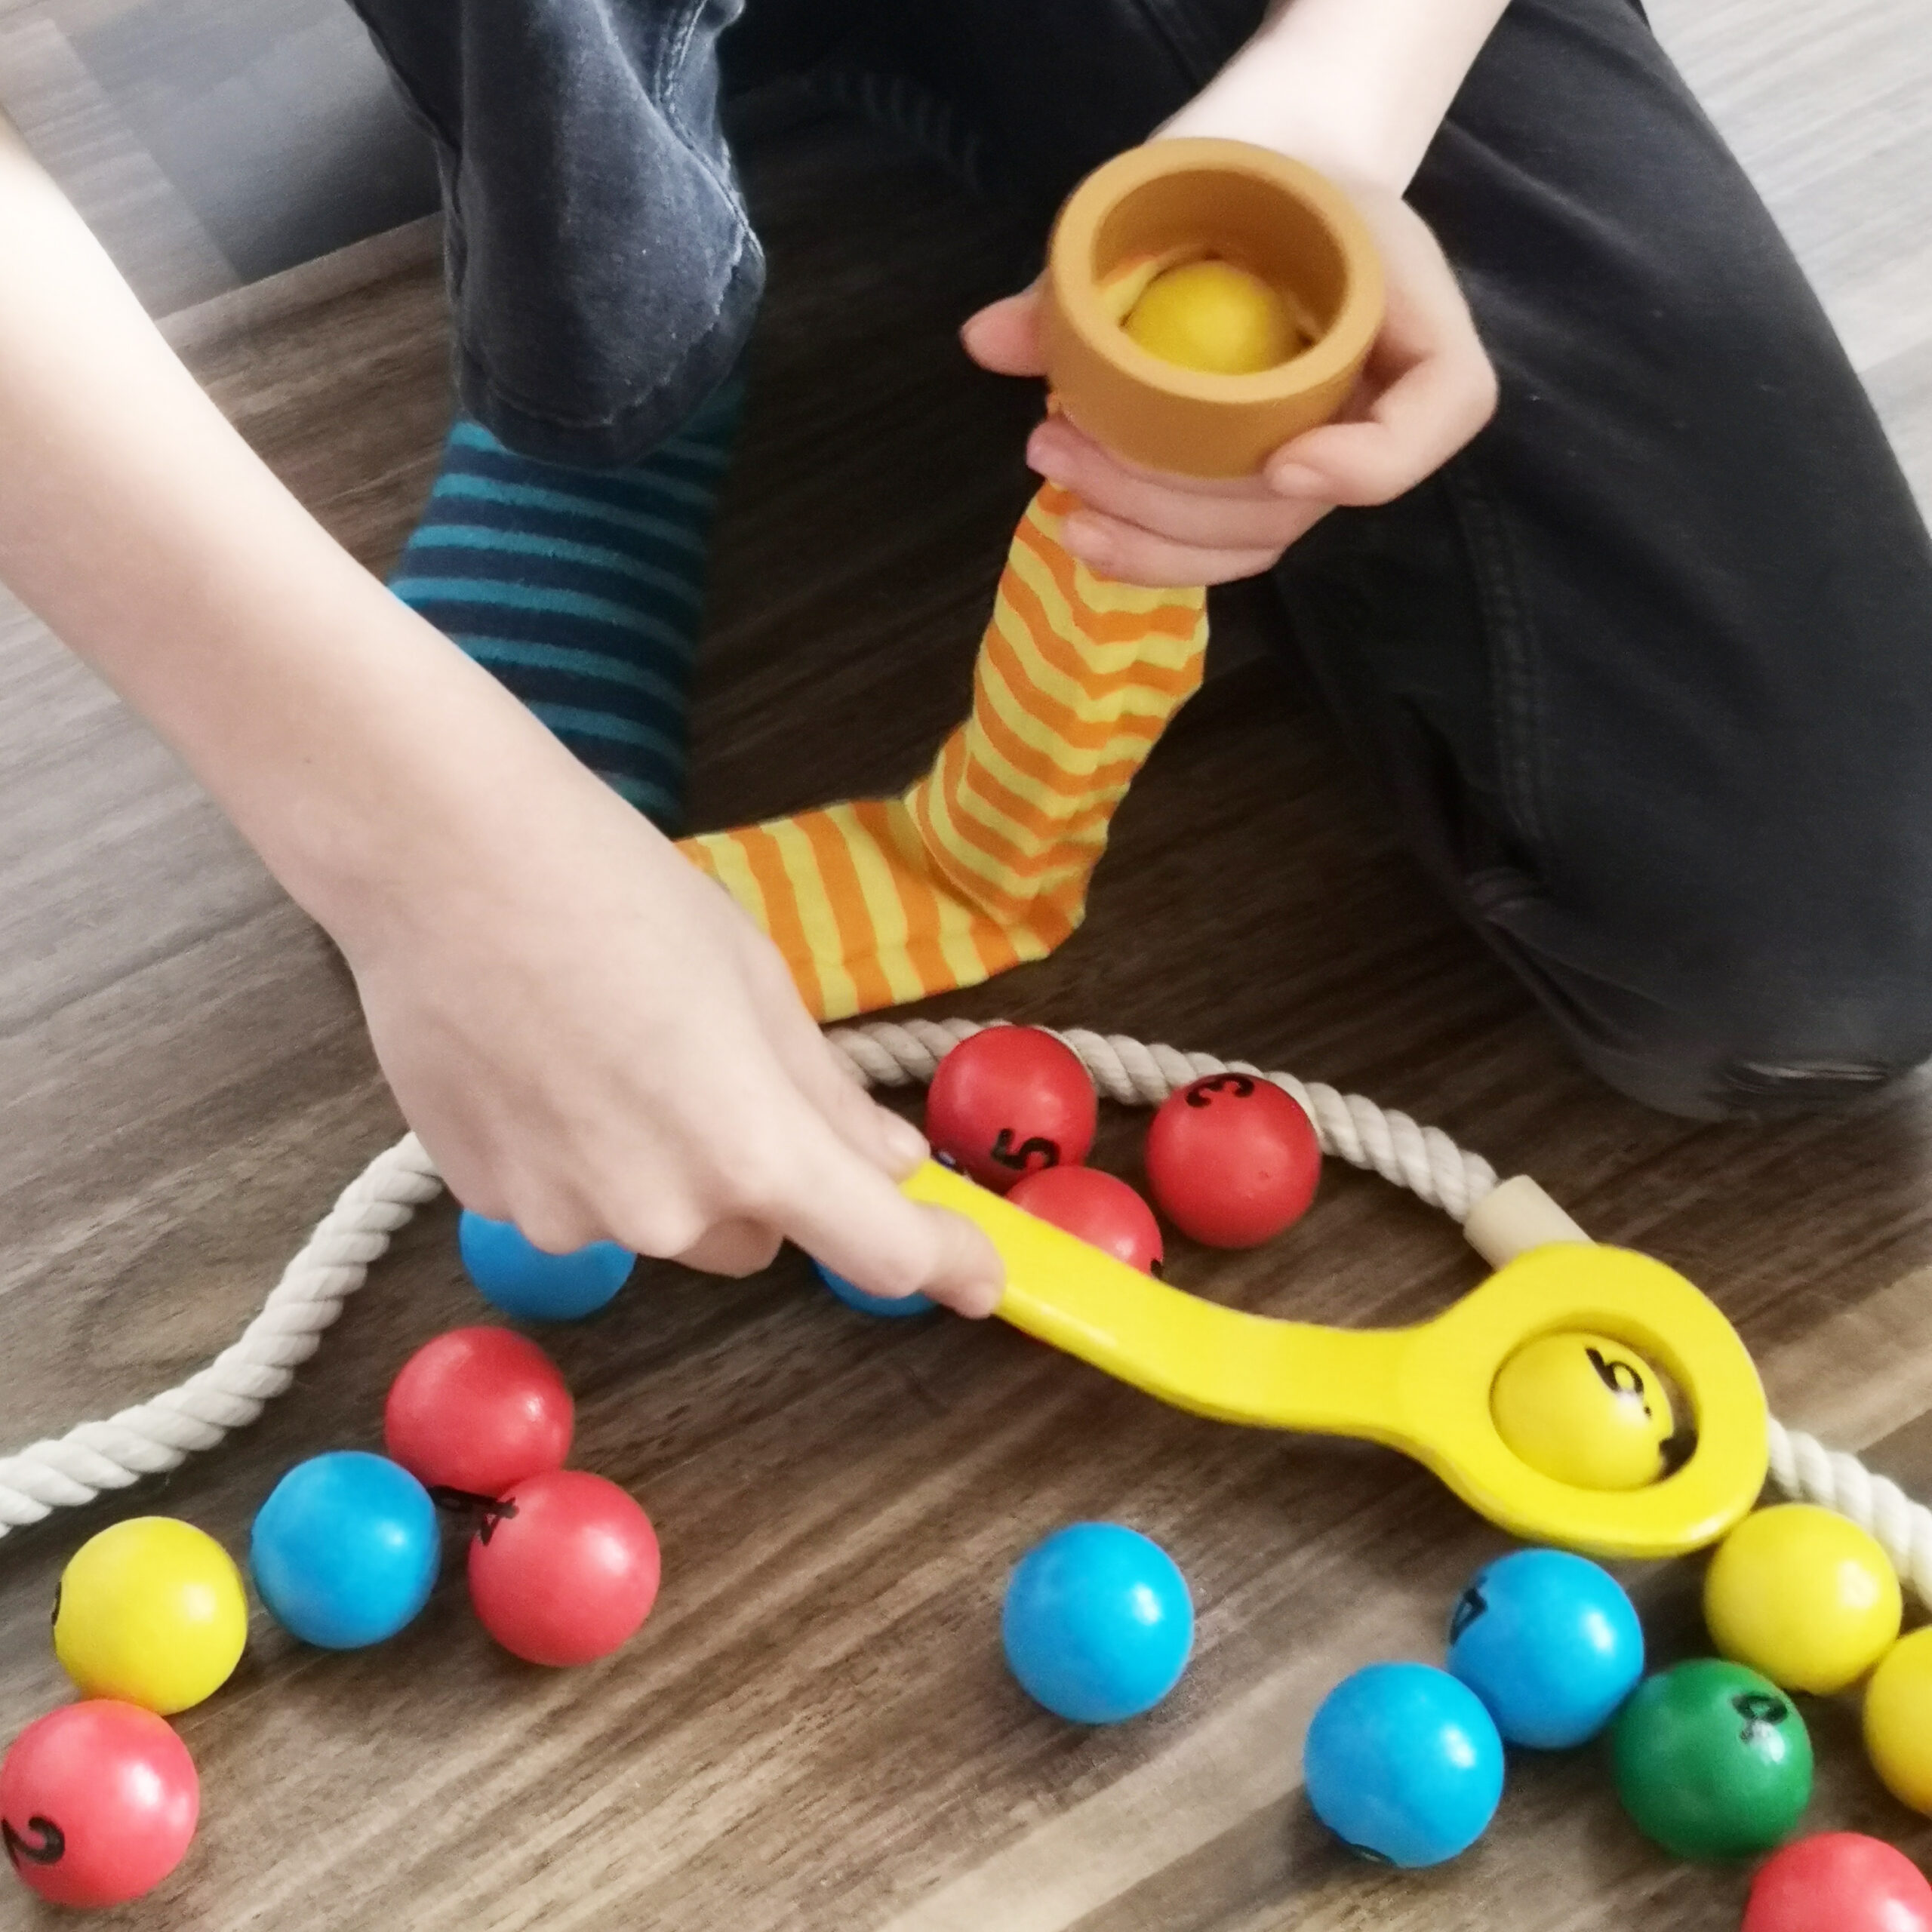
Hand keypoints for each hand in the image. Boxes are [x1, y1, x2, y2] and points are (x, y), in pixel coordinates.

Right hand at [338, 753, 1005, 1314]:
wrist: (443, 860)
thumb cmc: (619, 894)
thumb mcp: (757, 980)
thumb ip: (825, 1094)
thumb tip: (886, 1163)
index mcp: (750, 1147)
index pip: (878, 1251)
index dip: (941, 1263)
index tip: (979, 1276)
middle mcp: (662, 1212)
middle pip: (755, 1237)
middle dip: (763, 1180)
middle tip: (723, 1073)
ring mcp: (565, 1217)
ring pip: (661, 1222)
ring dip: (665, 1168)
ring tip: (611, 1047)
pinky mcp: (488, 1202)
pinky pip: (574, 1200)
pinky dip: (582, 1155)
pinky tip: (545, 1062)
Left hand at [960, 179, 1496, 587]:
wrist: (1259, 175)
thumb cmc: (1244, 173)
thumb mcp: (1194, 185)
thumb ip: (1087, 268)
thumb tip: (988, 338)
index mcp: (1408, 311)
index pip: (1445, 405)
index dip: (1371, 460)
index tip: (1282, 460)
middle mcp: (1380, 400)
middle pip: (1305, 497)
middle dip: (1179, 498)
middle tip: (1067, 446)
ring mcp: (1324, 453)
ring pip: (1258, 536)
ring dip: (1152, 533)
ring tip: (1058, 481)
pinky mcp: (1265, 484)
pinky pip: (1226, 543)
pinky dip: (1155, 552)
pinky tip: (1083, 533)